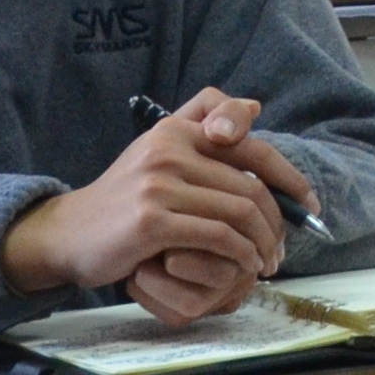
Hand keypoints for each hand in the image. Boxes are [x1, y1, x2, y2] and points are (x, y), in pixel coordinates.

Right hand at [0, 89, 289, 314]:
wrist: (67, 234)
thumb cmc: (121, 201)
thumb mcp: (157, 153)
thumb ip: (201, 126)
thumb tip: (256, 108)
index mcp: (175, 130)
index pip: (250, 143)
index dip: (287, 174)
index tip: (307, 202)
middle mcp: (168, 148)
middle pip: (249, 185)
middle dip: (277, 221)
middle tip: (284, 248)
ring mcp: (159, 183)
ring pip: (238, 211)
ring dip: (262, 243)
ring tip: (267, 262)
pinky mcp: (152, 220)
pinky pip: (217, 235)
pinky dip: (240, 254)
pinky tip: (244, 267)